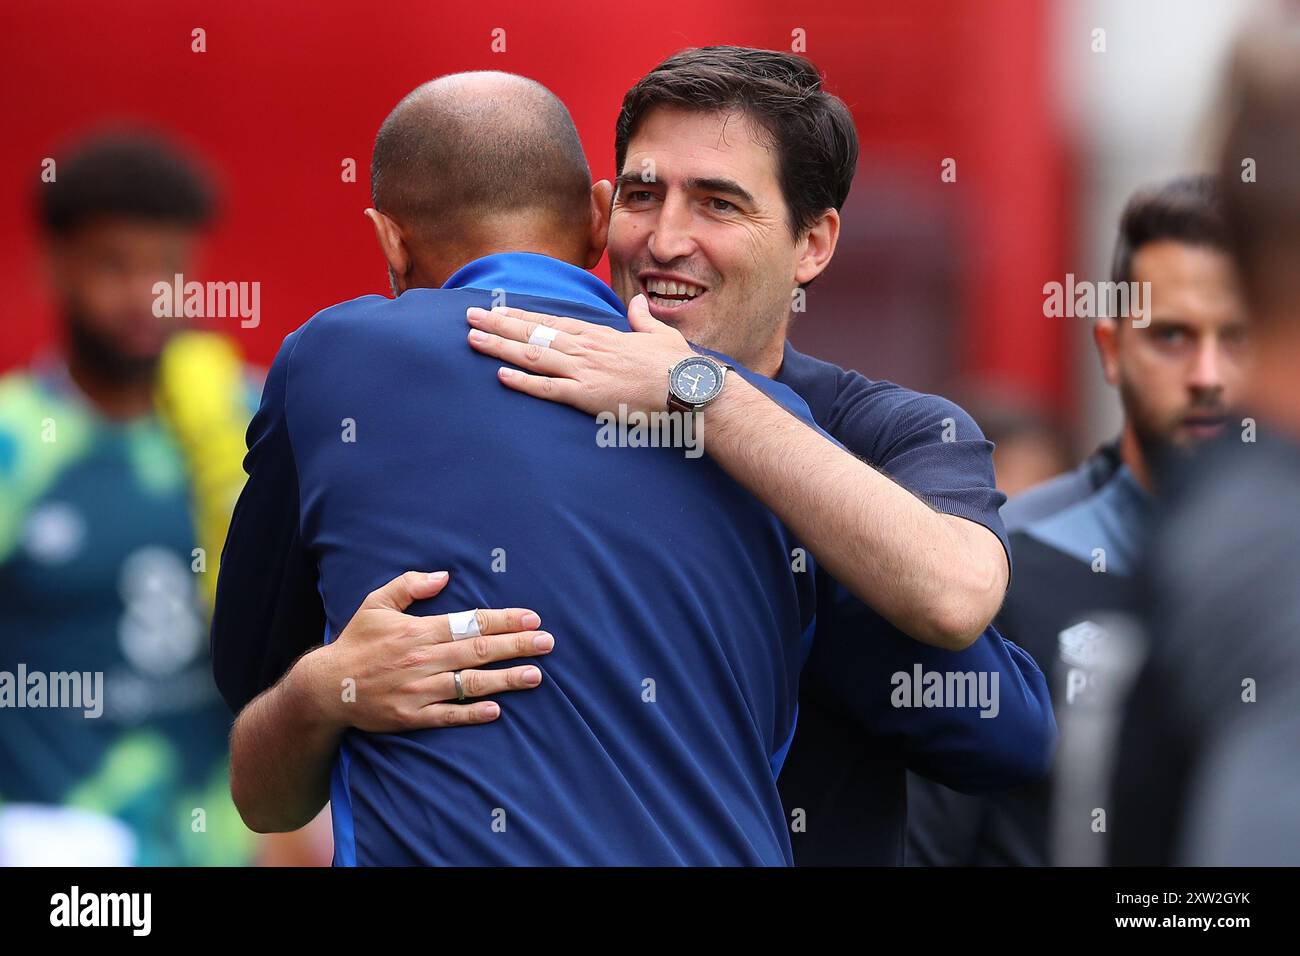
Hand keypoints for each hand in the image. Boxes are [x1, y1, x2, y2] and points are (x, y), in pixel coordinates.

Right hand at [302, 570, 552, 732]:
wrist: (326, 687)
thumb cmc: (356, 642)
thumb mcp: (376, 603)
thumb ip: (409, 585)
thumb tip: (443, 575)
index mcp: (418, 630)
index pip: (470, 624)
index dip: (503, 621)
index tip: (531, 618)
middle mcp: (422, 660)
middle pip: (478, 651)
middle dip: (517, 646)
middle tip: (548, 642)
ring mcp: (418, 690)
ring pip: (469, 683)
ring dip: (506, 679)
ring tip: (536, 675)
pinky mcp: (411, 717)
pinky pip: (448, 715)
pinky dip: (473, 713)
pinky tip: (497, 709)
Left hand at [465, 293, 694, 415]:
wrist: (688, 388)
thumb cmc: (677, 366)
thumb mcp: (659, 335)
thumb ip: (642, 318)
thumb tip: (637, 303)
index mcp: (600, 334)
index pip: (552, 322)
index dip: (522, 316)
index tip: (498, 309)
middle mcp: (587, 348)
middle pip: (534, 334)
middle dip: (499, 325)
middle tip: (469, 317)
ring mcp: (585, 371)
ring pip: (533, 356)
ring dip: (501, 348)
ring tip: (473, 340)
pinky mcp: (587, 395)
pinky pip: (549, 389)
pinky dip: (523, 382)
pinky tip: (501, 376)